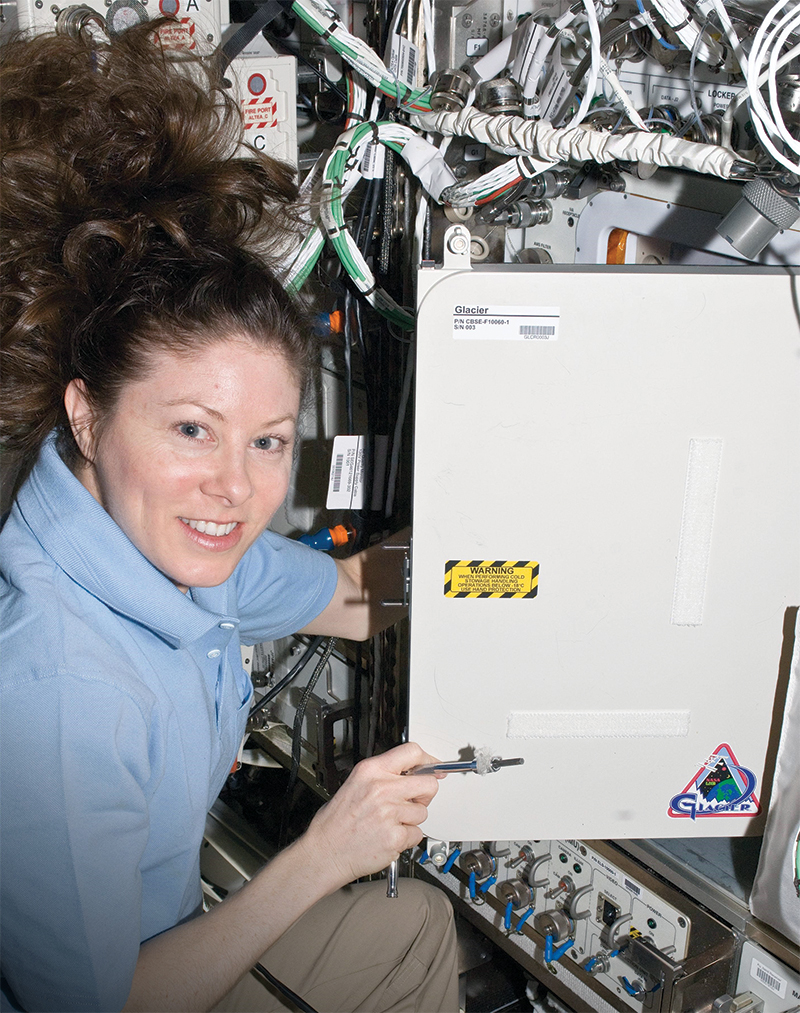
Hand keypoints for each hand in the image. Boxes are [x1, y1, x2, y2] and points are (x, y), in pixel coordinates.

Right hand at [298, 742, 441, 890]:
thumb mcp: (355, 784)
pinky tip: (388, 836)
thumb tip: (412, 772)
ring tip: (390, 823)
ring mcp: (389, 813)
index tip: (433, 768)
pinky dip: (406, 838)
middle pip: (428, 784)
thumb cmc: (336, 822)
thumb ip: (384, 775)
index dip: (428, 761)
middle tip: (412, 801)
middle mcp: (382, 789)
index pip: (412, 752)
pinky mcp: (395, 836)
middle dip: (425, 794)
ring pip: (423, 812)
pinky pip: (416, 834)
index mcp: (371, 771)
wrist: (324, 852)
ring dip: (411, 819)